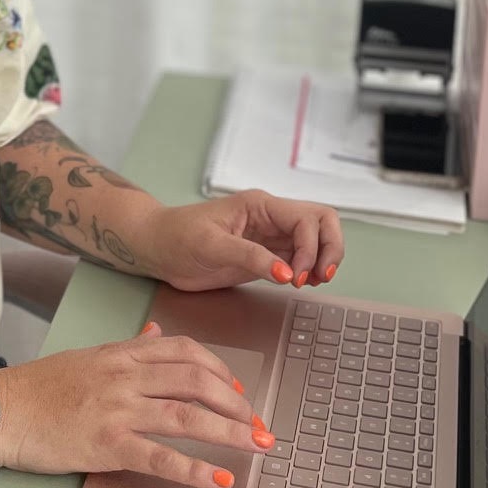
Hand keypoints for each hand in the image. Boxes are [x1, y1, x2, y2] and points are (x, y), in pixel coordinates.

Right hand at [0, 327, 274, 487]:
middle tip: (261, 426)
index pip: (186, 351)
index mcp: (121, 353)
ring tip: (259, 447)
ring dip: (232, 433)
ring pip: (189, 416)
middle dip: (238, 404)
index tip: (239, 390)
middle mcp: (126, 376)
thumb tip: (156, 333)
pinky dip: (196, 470)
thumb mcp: (87, 356)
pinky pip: (162, 457)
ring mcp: (118, 409)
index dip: (221, 370)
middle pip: (198, 382)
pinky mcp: (108, 444)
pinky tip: (221, 479)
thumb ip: (127, 347)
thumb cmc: (39, 387)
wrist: (0, 410)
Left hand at [149, 191, 344, 292]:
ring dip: (322, 260)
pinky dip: (310, 269)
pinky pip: (301, 258)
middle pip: (322, 223)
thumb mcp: (211, 245)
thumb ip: (249, 257)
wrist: (159, 249)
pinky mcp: (267, 256)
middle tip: (317, 278)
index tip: (295, 276)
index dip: (310, 247)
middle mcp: (271, 217)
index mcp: (260, 205)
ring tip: (311, 282)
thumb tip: (286, 273)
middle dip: (328, 249)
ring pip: (316, 240)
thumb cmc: (178, 237)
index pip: (307, 218)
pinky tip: (302, 283)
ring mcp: (271, 236)